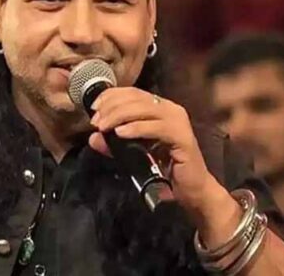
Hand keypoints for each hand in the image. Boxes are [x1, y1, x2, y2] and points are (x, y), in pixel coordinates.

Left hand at [88, 87, 238, 236]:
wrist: (190, 190)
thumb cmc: (163, 169)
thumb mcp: (132, 153)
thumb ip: (113, 145)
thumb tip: (92, 138)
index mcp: (160, 107)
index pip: (133, 92)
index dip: (111, 96)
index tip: (94, 108)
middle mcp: (171, 109)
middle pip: (136, 98)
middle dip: (111, 107)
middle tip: (96, 122)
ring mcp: (178, 121)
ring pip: (144, 109)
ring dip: (119, 116)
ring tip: (103, 127)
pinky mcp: (183, 136)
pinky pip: (156, 127)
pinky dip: (136, 128)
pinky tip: (121, 133)